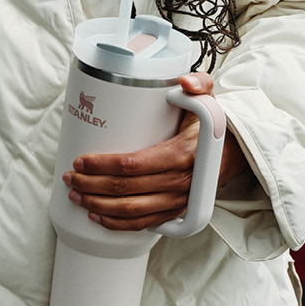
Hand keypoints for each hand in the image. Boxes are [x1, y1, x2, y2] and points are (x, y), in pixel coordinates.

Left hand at [62, 72, 247, 231]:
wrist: (234, 153)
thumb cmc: (211, 126)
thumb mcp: (208, 99)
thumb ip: (198, 84)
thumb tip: (183, 81)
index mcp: (182, 154)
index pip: (133, 165)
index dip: (102, 165)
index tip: (81, 159)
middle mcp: (179, 182)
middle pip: (126, 190)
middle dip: (91, 185)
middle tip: (70, 176)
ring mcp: (177, 201)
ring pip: (131, 211)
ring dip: (98, 206)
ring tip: (76, 195)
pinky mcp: (176, 212)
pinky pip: (143, 224)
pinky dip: (118, 224)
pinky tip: (98, 215)